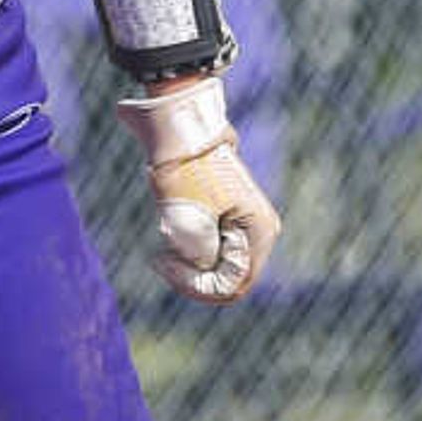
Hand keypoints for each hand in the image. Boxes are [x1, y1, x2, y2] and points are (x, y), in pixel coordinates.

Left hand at [115, 73, 279, 303]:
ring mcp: (245, 225)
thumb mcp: (189, 224)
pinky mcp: (229, 219)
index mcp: (259, 232)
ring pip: (217, 266)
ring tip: (164, 246)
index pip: (234, 285)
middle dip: (193, 276)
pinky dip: (189, 251)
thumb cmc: (185, 175)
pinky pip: (211, 250)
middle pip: (228, 278)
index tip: (167, 262)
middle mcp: (259, 232)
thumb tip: (204, 268)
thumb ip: (202, 259)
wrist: (179, 134)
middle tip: (161, 259)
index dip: (198, 286)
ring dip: (190, 264)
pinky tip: (170, 235)